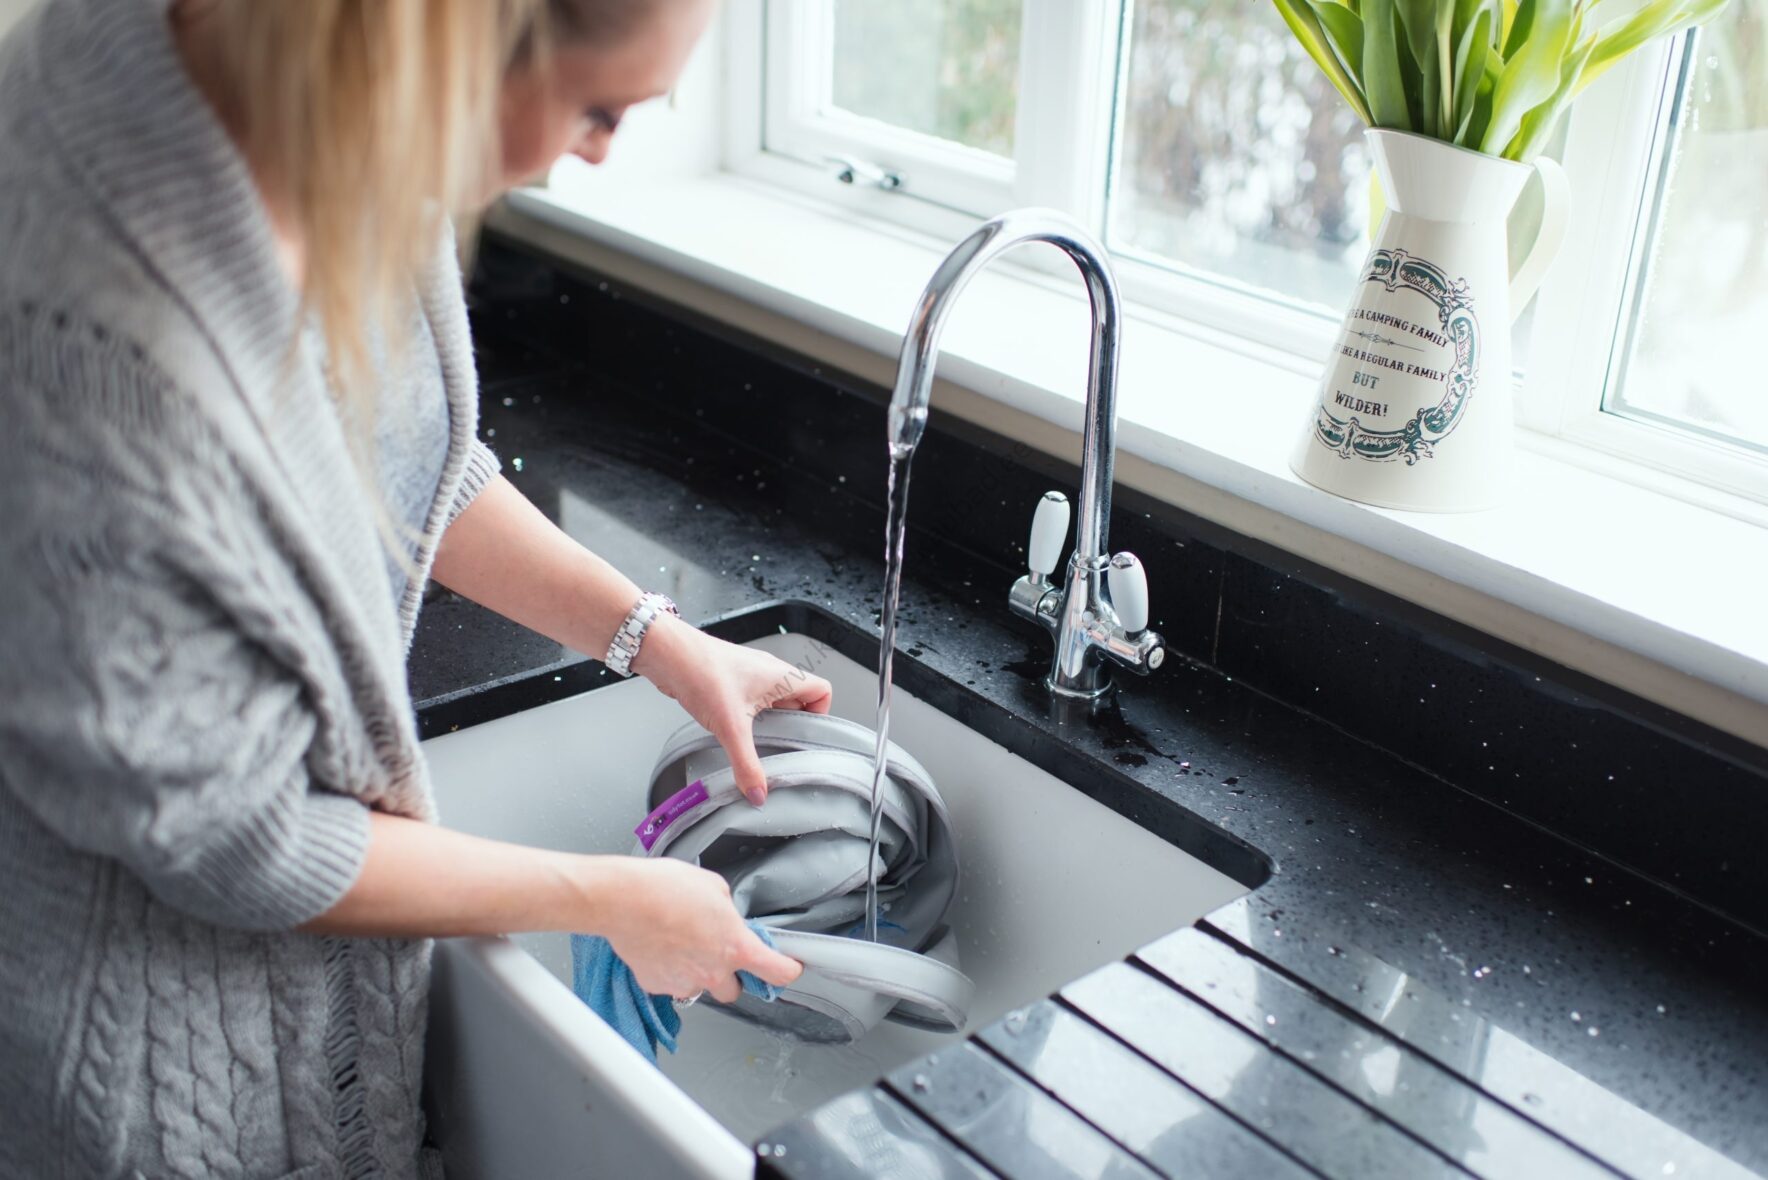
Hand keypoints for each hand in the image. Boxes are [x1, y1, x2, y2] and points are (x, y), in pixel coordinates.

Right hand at [597, 858, 801, 1002]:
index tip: (788, 967)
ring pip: (700, 988)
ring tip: (683, 944)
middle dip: (731, 975)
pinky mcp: (657, 985)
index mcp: (736, 946)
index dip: (787, 970)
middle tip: (720, 953)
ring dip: (698, 973)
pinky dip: (670, 971)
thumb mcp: (713, 887)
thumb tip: (724, 916)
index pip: (777, 971)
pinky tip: (662, 947)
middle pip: (734, 991)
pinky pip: (672, 984)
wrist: (622, 899)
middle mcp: (713, 971)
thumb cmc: (665, 888)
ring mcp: (684, 982)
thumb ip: (727, 909)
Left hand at [633, 614, 833, 805]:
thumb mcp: (731, 727)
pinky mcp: (730, 680)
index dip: (821, 714)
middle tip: (779, 746)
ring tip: (755, 740)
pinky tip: (732, 730)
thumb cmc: (703, 672)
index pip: (822, 690)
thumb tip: (758, 791)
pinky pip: (750, 700)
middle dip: (790, 724)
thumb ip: (746, 764)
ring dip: (767, 721)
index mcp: (781, 676)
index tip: (806, 736)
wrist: (668, 654)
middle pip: (798, 699)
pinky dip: (747, 717)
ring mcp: (748, 675)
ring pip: (772, 700)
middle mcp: (768, 672)